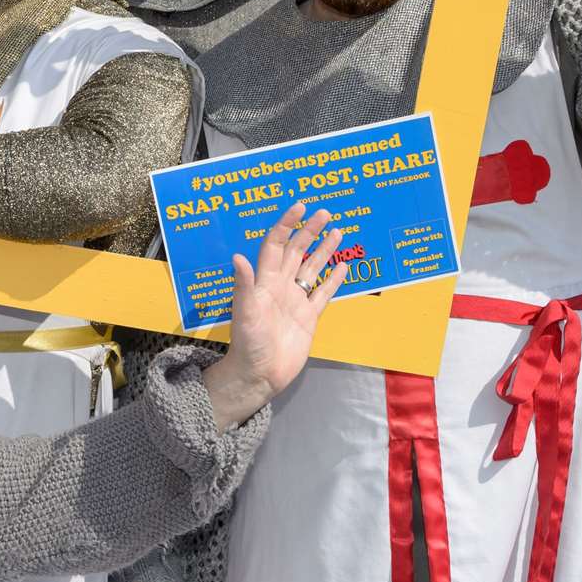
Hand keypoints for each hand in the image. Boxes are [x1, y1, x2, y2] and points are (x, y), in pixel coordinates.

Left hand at [203, 203, 345, 429]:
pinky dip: (333, 280)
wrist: (260, 375)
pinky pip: (323, 293)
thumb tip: (238, 256)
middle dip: (310, 231)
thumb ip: (244, 285)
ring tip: (339, 231)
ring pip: (312, 268)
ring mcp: (296, 301)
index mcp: (265, 281)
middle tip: (326, 212)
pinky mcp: (309, 317)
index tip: (300, 207)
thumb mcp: (245, 313)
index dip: (287, 225)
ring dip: (324, 250)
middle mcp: (281, 286)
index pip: (276, 245)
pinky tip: (343, 266)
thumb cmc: (248, 343)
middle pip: (297, 251)